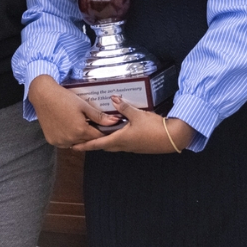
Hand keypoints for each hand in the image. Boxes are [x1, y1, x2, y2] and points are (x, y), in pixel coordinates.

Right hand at [28, 75, 119, 147]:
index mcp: (80, 130)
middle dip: (91, 134)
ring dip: (80, 137)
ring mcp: (60, 141)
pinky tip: (68, 127)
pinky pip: (65, 143)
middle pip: (87, 141)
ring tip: (79, 124)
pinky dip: (69, 138)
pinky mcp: (52, 141)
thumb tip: (115, 121)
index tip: (105, 128)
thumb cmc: (64, 98)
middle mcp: (70, 139)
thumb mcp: (84, 106)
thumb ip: (99, 117)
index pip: (98, 137)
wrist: (43, 96)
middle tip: (90, 124)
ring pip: (76, 143)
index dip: (103, 132)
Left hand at [73, 96, 194, 153]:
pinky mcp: (138, 146)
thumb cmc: (154, 128)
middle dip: (93, 144)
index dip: (85, 145)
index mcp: (120, 139)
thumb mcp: (138, 115)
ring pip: (113, 145)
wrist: (172, 138)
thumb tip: (113, 99)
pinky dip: (115, 139)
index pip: (98, 143)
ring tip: (97, 134)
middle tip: (82, 140)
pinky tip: (116, 132)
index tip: (74, 147)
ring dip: (104, 141)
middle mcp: (124, 146)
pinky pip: (122, 143)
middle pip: (104, 146)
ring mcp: (131, 147)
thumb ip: (125, 107)